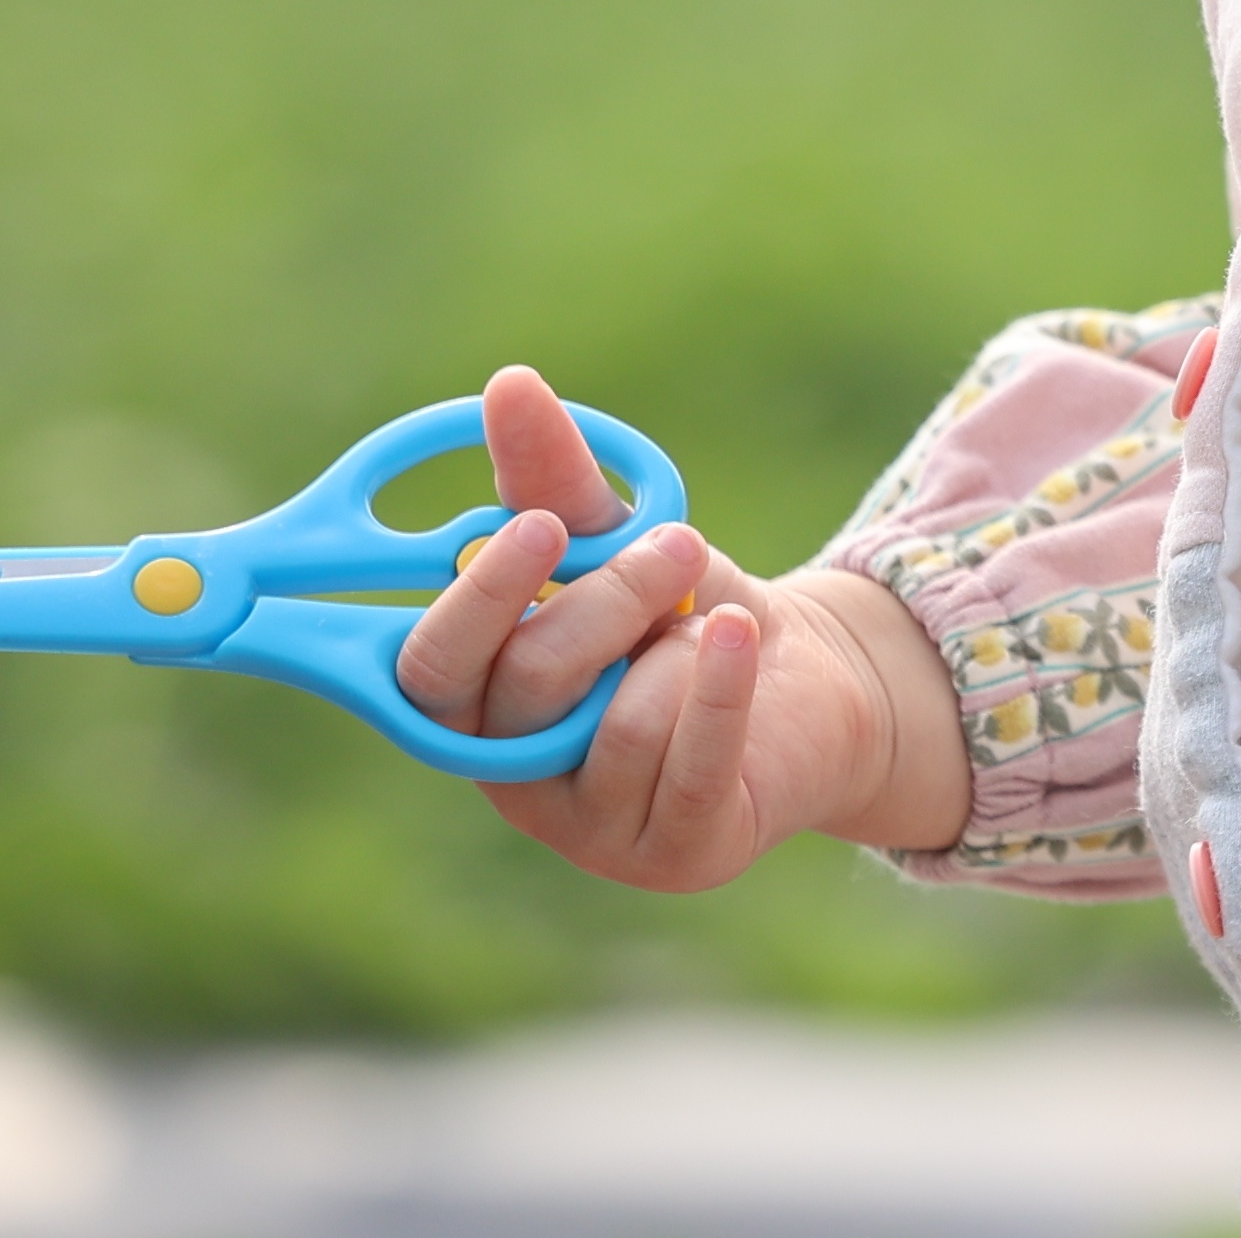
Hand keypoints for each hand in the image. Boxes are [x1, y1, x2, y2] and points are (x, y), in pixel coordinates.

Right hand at [392, 364, 963, 887]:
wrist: (809, 681)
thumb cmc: (686, 612)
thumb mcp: (619, 542)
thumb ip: (557, 480)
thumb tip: (509, 386)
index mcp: (478, 703)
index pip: (431, 669)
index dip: (475, 602)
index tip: (535, 526)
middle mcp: (515, 778)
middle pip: (530, 686)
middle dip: (607, 599)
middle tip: (675, 542)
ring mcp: (594, 831)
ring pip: (617, 725)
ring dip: (680, 648)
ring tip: (711, 625)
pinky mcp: (678, 854)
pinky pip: (691, 766)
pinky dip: (722, 688)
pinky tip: (743, 634)